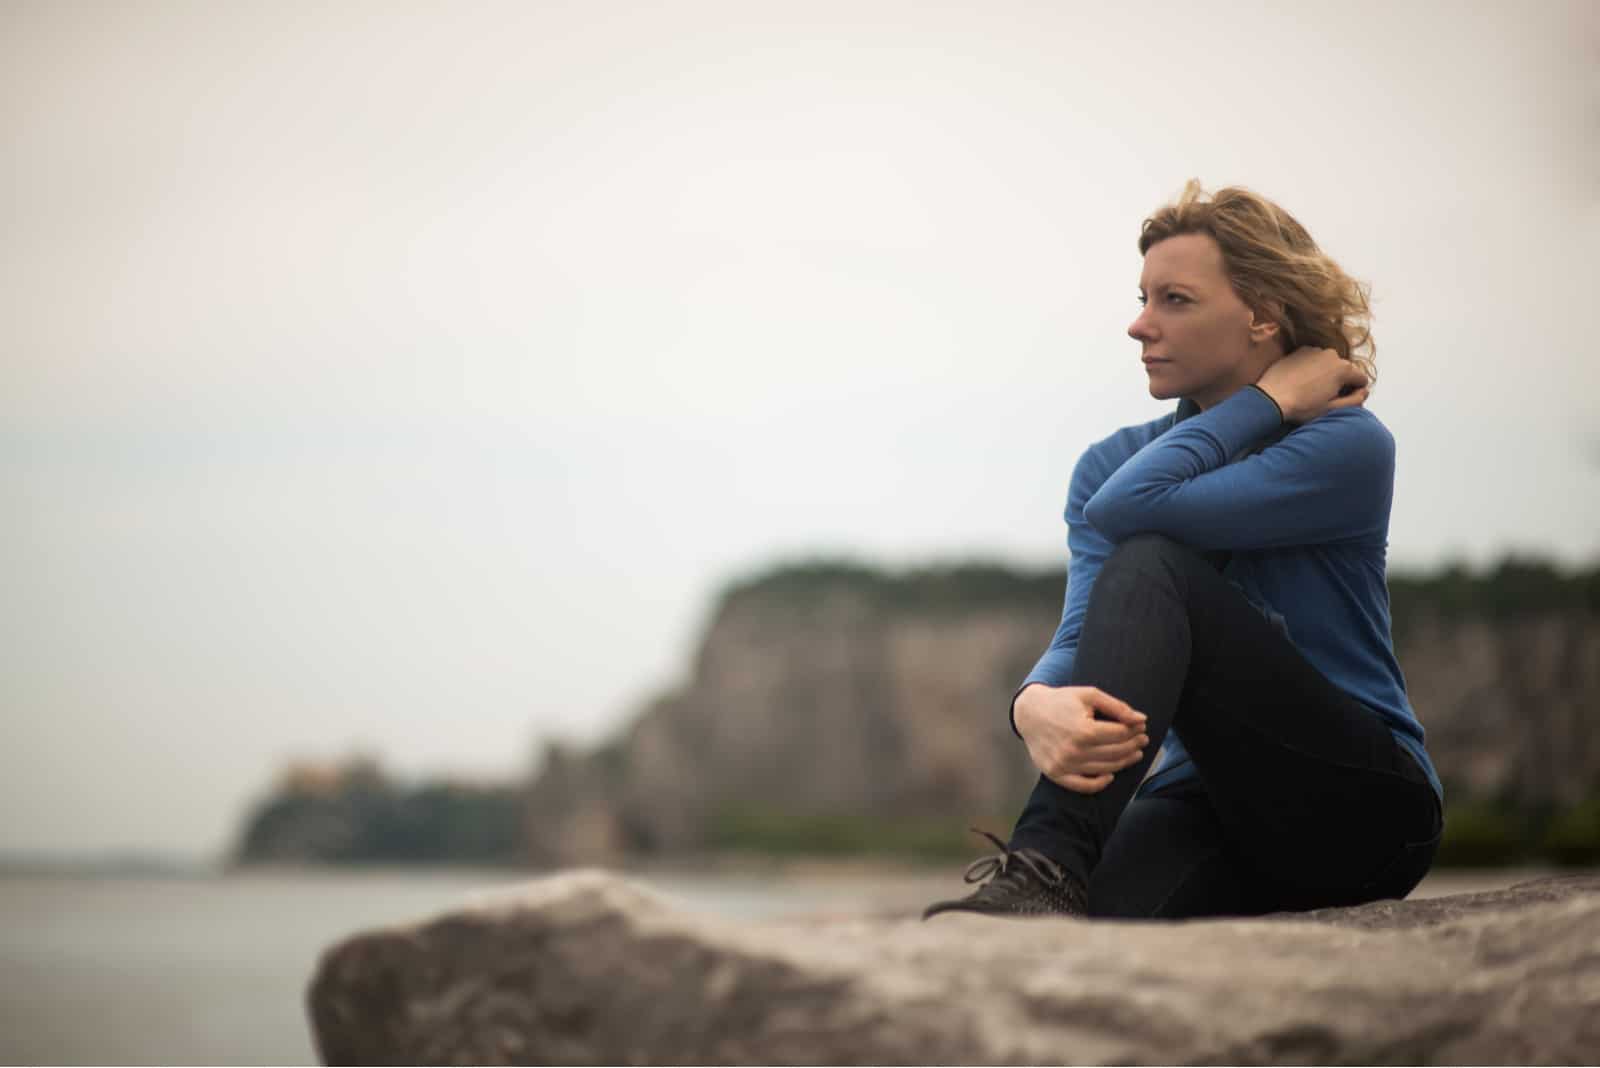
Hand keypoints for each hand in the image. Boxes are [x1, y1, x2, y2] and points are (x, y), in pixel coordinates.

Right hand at [1014, 684, 1148, 793]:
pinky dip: (1100, 783)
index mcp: (1084, 730)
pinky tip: (1111, 774)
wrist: (1029, 713)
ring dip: (1124, 762)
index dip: (1135, 730)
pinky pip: (1084, 786)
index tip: (1142, 727)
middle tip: (1142, 740)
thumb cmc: (1061, 701)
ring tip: (1134, 753)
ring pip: (1105, 769)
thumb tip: (1141, 720)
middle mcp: (1074, 751)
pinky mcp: (1056, 774)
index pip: (1120, 734)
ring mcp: (1064, 765)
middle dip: (1133, 745)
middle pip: (1116, 753)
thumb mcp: (1089, 695)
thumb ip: (1117, 707)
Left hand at [1254, 346, 1369, 423]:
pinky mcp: (1299, 350)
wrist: (1271, 398)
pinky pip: (1313, 359)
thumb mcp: (1332, 409)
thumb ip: (1355, 400)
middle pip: (1344, 370)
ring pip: (1328, 364)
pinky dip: (1311, 368)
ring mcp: (1314, 350)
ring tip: (1310, 389)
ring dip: (1325, 374)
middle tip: (1323, 396)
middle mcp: (1332, 354)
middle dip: (1339, 382)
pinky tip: (1300, 381)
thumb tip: (1365, 390)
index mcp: (1344, 369)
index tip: (1340, 400)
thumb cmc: (1302, 407)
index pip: (1361, 379)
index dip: (1354, 392)